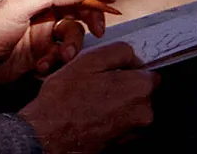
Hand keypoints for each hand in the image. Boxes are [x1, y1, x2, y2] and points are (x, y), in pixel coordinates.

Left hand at [0, 0, 115, 88]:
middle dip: (91, 17)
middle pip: (78, 2)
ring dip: (72, 45)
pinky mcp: (39, 50)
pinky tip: (41, 66)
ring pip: (73, 30)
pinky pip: (61, 51)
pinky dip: (57, 59)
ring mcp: (40, 28)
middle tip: (99, 30)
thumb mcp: (18, 8)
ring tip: (60, 57)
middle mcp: (39, 5)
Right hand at [18, 42, 159, 153]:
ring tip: (92, 101)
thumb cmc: (64, 101)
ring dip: (117, 102)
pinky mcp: (123, 144)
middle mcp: (144, 112)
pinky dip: (111, 118)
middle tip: (98, 84)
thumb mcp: (89, 60)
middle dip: (124, 85)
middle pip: (142, 90)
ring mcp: (134, 131)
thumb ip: (120, 51)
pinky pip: (122, 123)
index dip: (129, 67)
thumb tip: (133, 56)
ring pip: (132, 107)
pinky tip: (92, 114)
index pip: (149, 70)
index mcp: (140, 88)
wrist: (47, 136)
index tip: (112, 70)